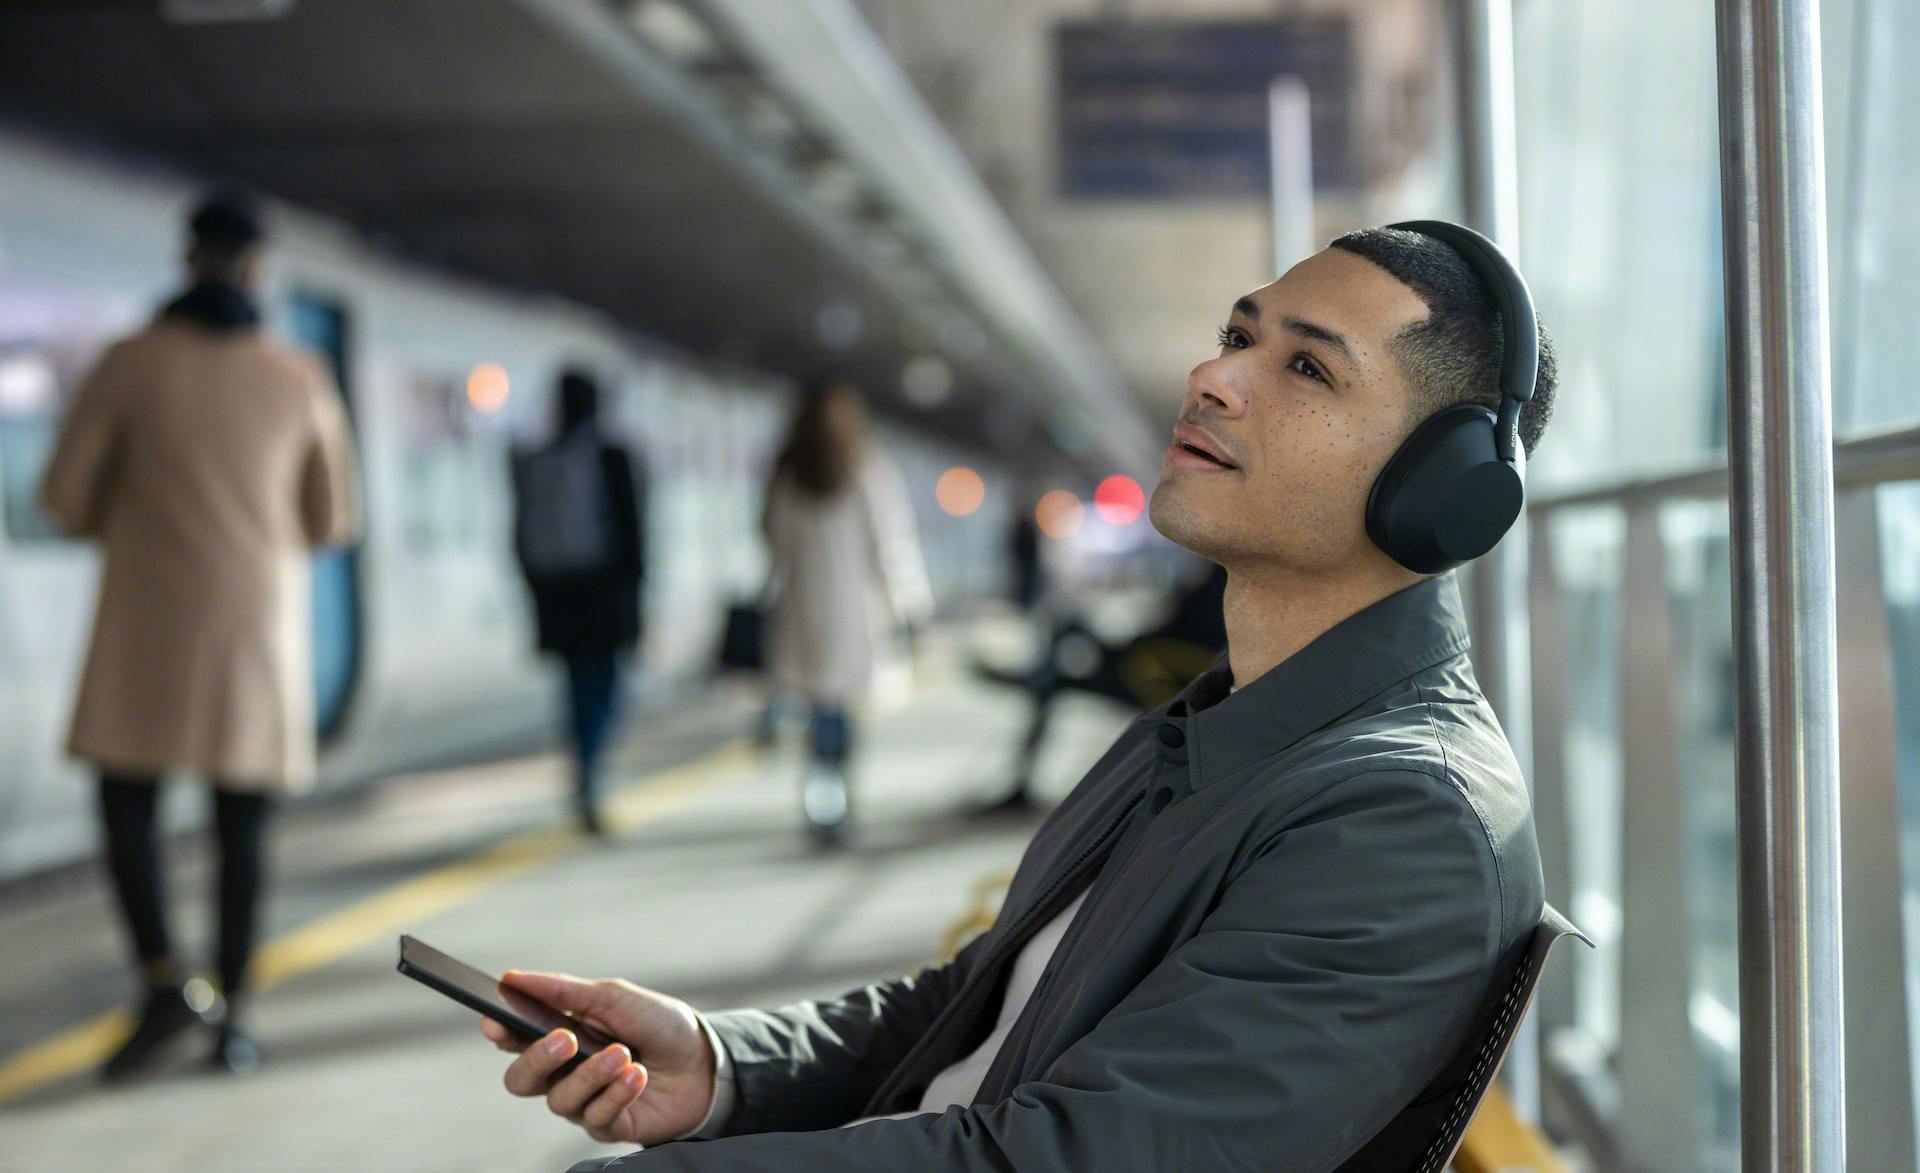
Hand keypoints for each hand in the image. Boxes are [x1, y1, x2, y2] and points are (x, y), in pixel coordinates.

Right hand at [481, 971, 716, 1145]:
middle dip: (537, 1059)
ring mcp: (585, 1102)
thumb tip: (512, 978)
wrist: (704, 1059)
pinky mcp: (609, 1126)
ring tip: (624, 1053)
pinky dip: (617, 1093)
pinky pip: (596, 1118)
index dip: (500, 1032)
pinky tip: (638, 1075)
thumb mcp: (614, 997)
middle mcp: (565, 1073)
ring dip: (592, 1073)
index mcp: (559, 1036)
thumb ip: (563, 990)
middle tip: (567, 1038)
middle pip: (521, 1080)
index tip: (496, 1022)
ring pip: (560, 1100)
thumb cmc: (658, 1024)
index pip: (514, 1039)